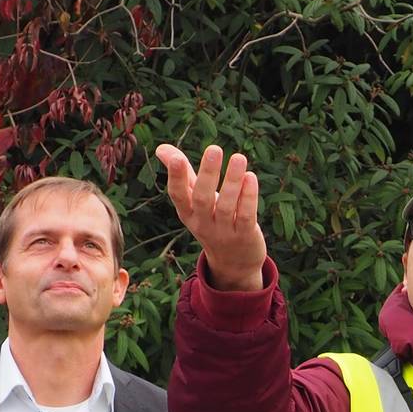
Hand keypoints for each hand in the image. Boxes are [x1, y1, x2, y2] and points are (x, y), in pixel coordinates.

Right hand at [159, 143, 265, 290]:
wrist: (233, 263)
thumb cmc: (213, 222)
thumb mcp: (194, 203)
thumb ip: (183, 175)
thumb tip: (161, 148)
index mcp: (188, 213)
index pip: (177, 195)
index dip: (176, 177)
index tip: (176, 158)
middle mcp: (203, 224)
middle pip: (202, 199)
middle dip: (207, 174)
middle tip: (214, 149)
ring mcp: (224, 232)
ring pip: (226, 206)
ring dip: (233, 181)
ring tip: (239, 157)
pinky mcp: (245, 236)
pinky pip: (245, 216)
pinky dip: (249, 197)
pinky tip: (251, 177)